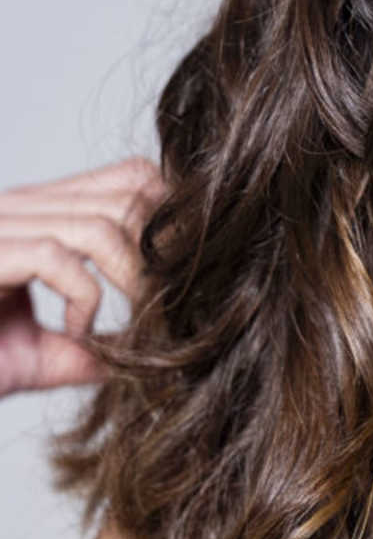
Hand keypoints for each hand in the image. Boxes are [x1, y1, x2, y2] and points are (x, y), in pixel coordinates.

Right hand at [0, 156, 166, 396]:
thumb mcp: (31, 356)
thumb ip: (83, 349)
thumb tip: (140, 360)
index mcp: (38, 217)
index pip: (130, 178)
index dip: (171, 216)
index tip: (186, 275)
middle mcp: (19, 210)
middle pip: (128, 193)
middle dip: (163, 251)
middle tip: (168, 306)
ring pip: (99, 224)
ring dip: (132, 279)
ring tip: (134, 325)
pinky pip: (53, 256)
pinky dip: (83, 297)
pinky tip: (77, 331)